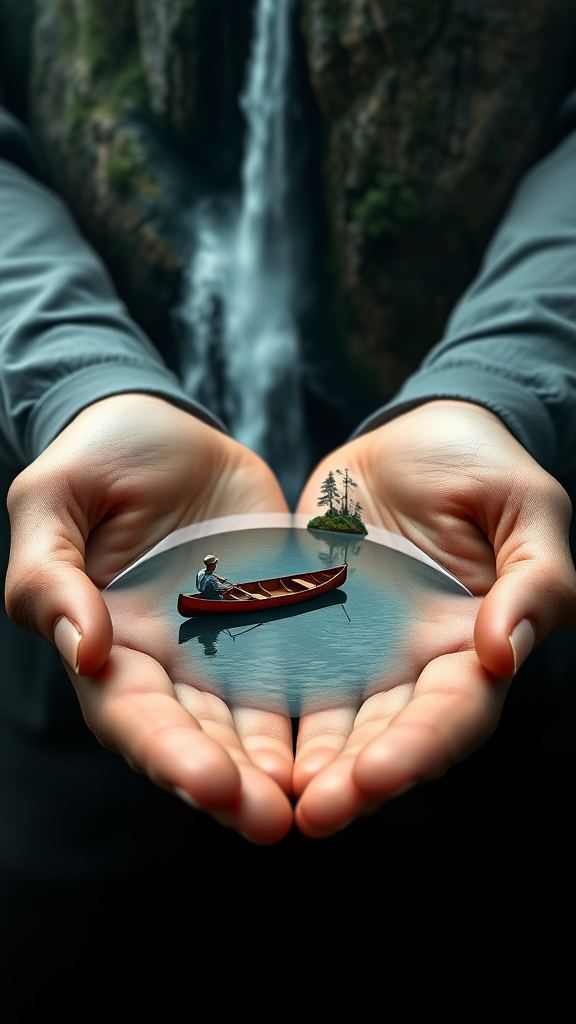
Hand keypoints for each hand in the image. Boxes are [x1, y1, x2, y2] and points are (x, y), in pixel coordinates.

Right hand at [6, 394, 293, 842]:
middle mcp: (165, 661)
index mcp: (106, 644)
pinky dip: (316, 713)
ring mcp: (222, 646)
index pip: (133, 715)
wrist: (167, 425)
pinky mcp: (273, 622)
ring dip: (278, 766)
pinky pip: (297, 674)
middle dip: (232, 783)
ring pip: (250, 723)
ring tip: (318, 801)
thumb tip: (86, 651)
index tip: (213, 784)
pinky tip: (348, 743)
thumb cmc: (96, 457)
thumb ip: (51, 577)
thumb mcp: (53, 501)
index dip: (169, 754)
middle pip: (196, 738)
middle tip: (273, 821)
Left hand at [293, 400, 575, 836]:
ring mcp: (360, 648)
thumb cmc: (481, 464)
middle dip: (354, 779)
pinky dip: (264, 711)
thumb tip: (505, 653)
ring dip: (305, 764)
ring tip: (266, 797)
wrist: (412, 433)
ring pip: (333, 721)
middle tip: (312, 813)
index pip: (454, 712)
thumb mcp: (527, 508)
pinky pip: (284, 673)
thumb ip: (534, 580)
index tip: (374, 776)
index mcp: (475, 643)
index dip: (419, 748)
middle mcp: (416, 661)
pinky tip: (233, 739)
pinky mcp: (309, 625)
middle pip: (388, 735)